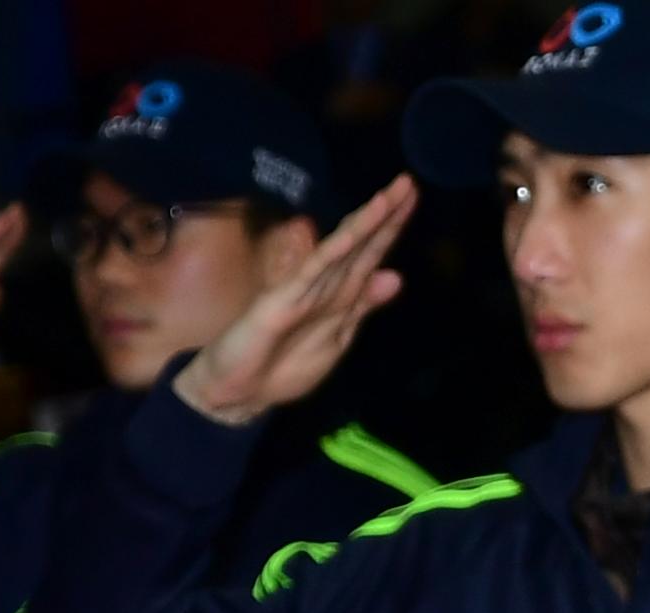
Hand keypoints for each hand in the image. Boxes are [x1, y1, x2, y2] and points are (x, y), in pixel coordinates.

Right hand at [173, 176, 415, 426]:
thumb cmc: (282, 366)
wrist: (237, 392)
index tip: (412, 196)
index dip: (391, 227)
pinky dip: (332, 255)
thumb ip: (361, 306)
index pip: (370, 255)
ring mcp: (301, 288)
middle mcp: (323, 283)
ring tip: (388, 198)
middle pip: (359, 244)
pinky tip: (350, 236)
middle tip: (408, 183)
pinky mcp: (280, 300)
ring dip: (364, 225)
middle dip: (384, 215)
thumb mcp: (335, 338)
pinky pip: (310, 274)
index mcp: (338, 294)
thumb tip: (396, 277)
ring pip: (340, 252)